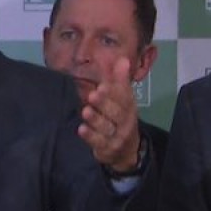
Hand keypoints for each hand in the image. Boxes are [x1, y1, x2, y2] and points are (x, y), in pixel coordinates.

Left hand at [78, 57, 140, 172]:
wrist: (126, 150)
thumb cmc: (120, 119)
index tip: (103, 85)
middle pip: (116, 112)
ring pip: (107, 127)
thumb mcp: (122, 100)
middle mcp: (126, 122)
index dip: (114, 92)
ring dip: (96, 119)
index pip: (124, 98)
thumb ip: (120, 81)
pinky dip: (90, 136)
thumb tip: (122, 59)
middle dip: (104, 103)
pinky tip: (81, 129)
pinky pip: (99, 142)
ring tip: (85, 111)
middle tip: (93, 95)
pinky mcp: (107, 149)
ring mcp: (117, 136)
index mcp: (129, 107)